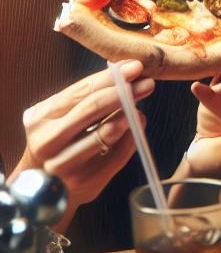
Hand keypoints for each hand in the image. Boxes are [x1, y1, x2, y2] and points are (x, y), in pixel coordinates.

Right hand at [12, 61, 154, 231]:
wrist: (44, 186)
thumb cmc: (58, 140)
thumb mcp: (60, 116)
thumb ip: (87, 95)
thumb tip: (126, 71)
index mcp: (41, 120)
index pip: (81, 92)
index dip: (111, 77)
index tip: (135, 67)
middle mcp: (49, 142)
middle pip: (93, 109)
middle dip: (124, 92)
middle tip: (146, 83)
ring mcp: (67, 164)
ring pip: (107, 132)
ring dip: (130, 115)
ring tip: (138, 107)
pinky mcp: (88, 180)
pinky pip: (120, 152)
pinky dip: (133, 135)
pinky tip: (136, 127)